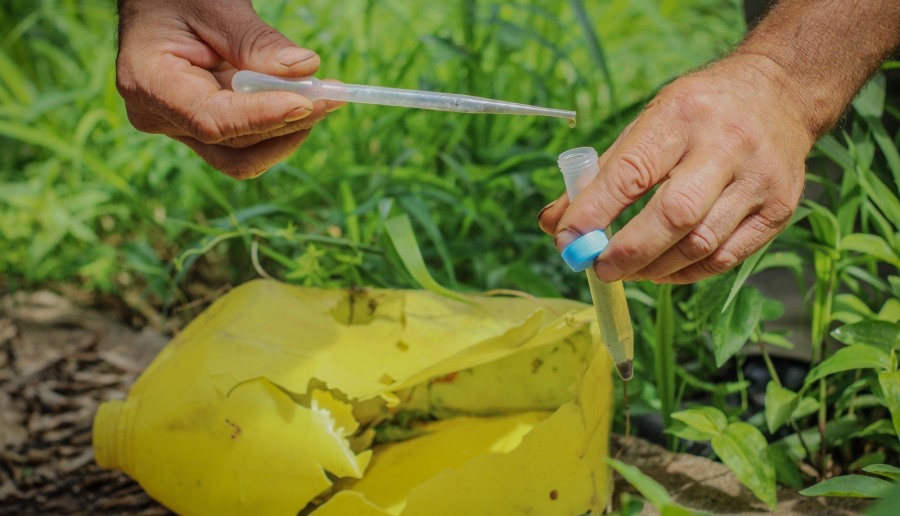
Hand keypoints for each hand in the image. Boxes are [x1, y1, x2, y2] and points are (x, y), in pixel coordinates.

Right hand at [116, 0, 342, 178]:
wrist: (160, 4)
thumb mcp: (216, 6)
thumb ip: (255, 41)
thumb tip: (305, 69)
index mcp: (148, 83)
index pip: (211, 120)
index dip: (262, 116)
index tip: (306, 101)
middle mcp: (161, 117)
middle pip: (235, 142)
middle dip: (289, 120)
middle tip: (335, 92)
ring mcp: (182, 129)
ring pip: (246, 152)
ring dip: (291, 127)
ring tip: (326, 94)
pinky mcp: (206, 130)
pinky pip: (248, 141)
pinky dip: (281, 123)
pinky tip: (306, 98)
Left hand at [539, 54, 815, 283]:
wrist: (781, 92)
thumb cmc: (698, 113)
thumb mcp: (646, 123)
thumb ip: (599, 175)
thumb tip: (553, 224)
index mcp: (681, 115)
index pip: (631, 171)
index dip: (593, 212)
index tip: (566, 240)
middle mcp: (725, 145)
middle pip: (673, 214)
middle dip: (627, 251)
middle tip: (598, 268)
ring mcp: (758, 179)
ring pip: (700, 243)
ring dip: (653, 268)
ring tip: (627, 270)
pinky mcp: (779, 209)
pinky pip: (725, 257)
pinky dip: (685, 273)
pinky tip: (661, 270)